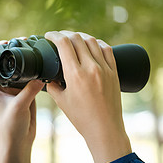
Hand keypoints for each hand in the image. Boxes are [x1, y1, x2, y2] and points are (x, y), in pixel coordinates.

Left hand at [0, 39, 43, 162]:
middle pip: (7, 61)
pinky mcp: (26, 92)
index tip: (8, 42)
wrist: (19, 142)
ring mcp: (15, 87)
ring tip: (37, 49)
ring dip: (28, 60)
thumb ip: (29, 91)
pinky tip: (45, 65)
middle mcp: (2, 84)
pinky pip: (32, 77)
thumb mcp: (19, 106)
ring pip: (21, 68)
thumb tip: (41, 77)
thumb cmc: (10, 127)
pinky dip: (37, 71)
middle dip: (16, 51)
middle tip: (27, 42)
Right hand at [44, 31, 131, 162]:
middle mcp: (91, 68)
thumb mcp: (61, 101)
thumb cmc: (81, 118)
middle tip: (58, 36)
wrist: (104, 128)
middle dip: (65, 34)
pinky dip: (97, 43)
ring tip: (73, 38)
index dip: (54, 35)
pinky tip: (92, 44)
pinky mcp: (114, 72)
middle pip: (77, 39)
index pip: (64, 44)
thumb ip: (53, 85)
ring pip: (92, 41)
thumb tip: (49, 76)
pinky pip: (107, 50)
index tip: (49, 35)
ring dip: (81, 36)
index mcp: (75, 75)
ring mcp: (105, 69)